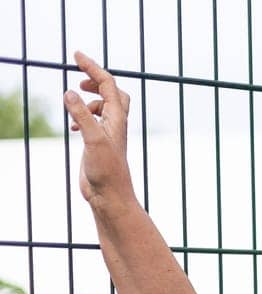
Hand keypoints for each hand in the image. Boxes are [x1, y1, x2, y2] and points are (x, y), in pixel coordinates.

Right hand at [62, 51, 135, 207]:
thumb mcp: (93, 139)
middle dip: (97, 80)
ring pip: (105, 108)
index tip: (76, 55)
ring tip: (74, 102)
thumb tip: (70, 92)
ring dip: (89, 99)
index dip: (93, 67)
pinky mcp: (99, 145)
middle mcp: (116, 125)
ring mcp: (108, 135)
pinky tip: (73, 127)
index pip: (108, 84)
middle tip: (80, 75)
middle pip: (113, 93)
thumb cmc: (107, 171)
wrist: (110, 196)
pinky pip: (94, 123)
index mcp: (117, 119)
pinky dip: (84, 116)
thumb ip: (82, 115)